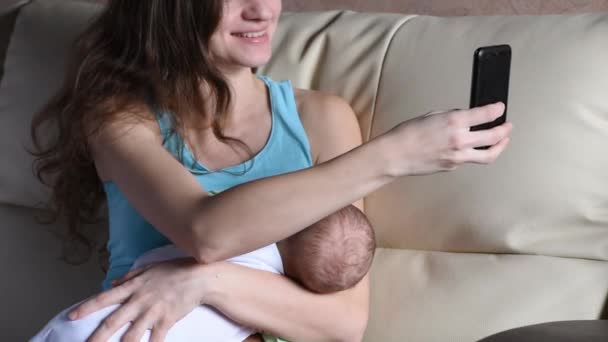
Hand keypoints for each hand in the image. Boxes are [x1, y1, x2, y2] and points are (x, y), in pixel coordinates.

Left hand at [68, 258, 206, 341]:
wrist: (199, 277)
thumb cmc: (174, 270)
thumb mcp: (149, 268)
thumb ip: (130, 277)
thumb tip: (113, 284)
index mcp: (133, 287)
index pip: (104, 298)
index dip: (87, 308)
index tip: (72, 316)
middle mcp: (139, 300)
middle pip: (113, 322)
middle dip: (97, 336)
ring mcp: (152, 312)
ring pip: (131, 335)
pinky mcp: (166, 320)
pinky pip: (155, 339)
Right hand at [380, 102, 512, 176]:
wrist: (396, 155)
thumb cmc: (408, 134)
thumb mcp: (433, 115)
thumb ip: (453, 116)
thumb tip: (467, 118)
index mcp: (454, 122)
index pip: (486, 115)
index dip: (497, 110)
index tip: (500, 108)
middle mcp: (460, 140)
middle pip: (494, 136)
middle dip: (505, 130)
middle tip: (508, 126)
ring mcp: (458, 156)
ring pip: (489, 154)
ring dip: (500, 146)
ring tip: (503, 141)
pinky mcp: (453, 166)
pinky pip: (469, 159)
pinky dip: (474, 152)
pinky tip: (474, 148)